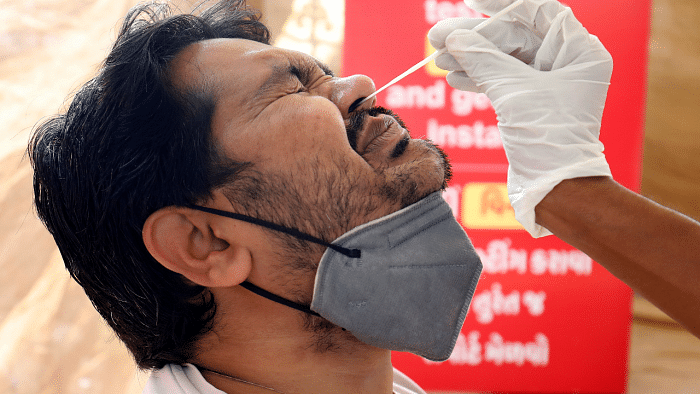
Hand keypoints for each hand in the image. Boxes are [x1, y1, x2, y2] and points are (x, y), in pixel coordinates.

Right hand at [428, 0, 612, 236]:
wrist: (556, 188)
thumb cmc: (549, 140)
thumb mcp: (513, 92)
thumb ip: (483, 60)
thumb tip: (456, 38)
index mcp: (579, 51)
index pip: (537, 11)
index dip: (501, 3)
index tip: (469, 0)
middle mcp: (567, 62)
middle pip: (515, 35)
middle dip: (475, 38)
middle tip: (437, 37)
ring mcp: (549, 82)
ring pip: (504, 58)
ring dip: (470, 58)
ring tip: (439, 59)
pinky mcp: (533, 102)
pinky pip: (503, 79)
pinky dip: (479, 77)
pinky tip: (454, 76)